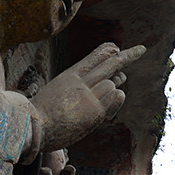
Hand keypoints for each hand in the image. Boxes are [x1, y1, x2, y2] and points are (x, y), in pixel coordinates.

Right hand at [31, 43, 145, 151]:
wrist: (32, 127)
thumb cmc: (39, 119)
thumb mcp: (54, 98)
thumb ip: (72, 92)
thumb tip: (95, 89)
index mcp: (67, 78)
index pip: (91, 59)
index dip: (105, 52)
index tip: (115, 47)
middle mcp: (79, 82)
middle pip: (108, 63)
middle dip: (127, 56)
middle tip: (142, 49)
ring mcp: (88, 95)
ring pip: (112, 82)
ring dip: (115, 86)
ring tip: (117, 84)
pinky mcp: (95, 110)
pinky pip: (115, 96)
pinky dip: (117, 97)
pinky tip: (114, 98)